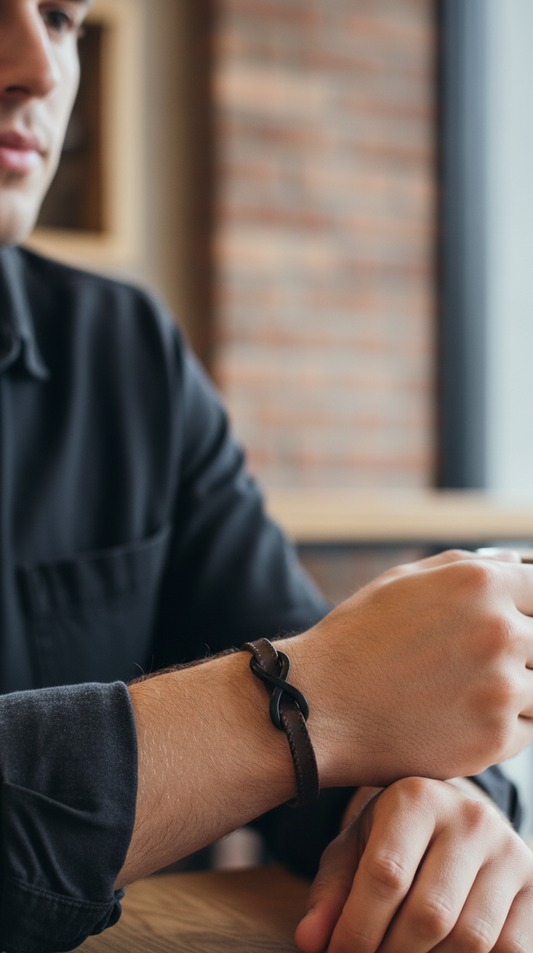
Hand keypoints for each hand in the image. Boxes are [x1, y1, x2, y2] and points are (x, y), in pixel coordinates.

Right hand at [280, 549, 532, 785]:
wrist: (319, 707)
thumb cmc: (358, 639)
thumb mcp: (405, 580)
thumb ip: (469, 566)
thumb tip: (516, 563)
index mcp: (481, 584)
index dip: (529, 609)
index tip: (516, 623)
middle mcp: (500, 632)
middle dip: (523, 651)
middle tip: (478, 663)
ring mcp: (502, 689)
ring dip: (517, 688)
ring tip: (467, 690)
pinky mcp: (495, 740)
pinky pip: (528, 728)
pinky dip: (506, 725)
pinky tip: (462, 717)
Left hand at [295, 776, 532, 952]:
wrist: (448, 817)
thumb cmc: (390, 836)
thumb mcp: (353, 849)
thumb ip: (331, 892)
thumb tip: (310, 941)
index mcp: (416, 797)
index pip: (386, 875)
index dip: (357, 929)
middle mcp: (469, 817)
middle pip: (429, 912)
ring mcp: (508, 849)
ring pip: (470, 937)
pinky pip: (509, 947)